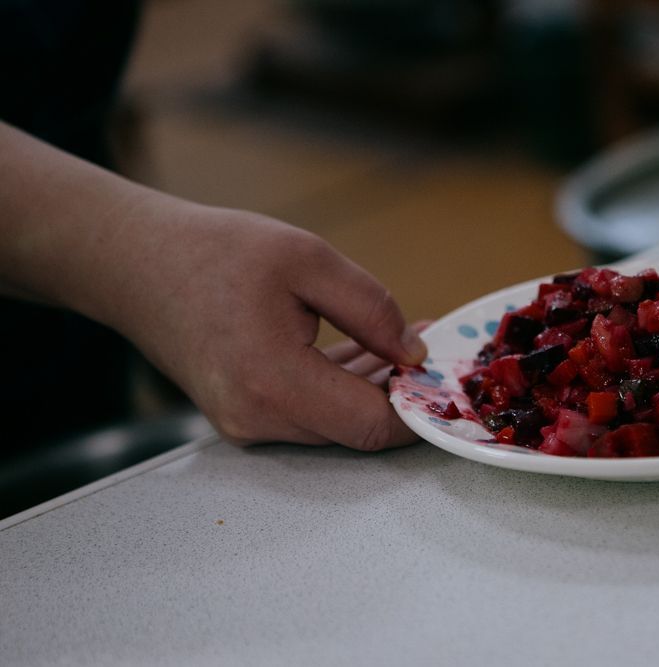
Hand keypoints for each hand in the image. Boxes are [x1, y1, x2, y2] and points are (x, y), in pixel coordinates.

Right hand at [105, 203, 428, 449]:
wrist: (137, 264)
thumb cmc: (214, 253)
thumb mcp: (307, 260)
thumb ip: (371, 309)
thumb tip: (413, 353)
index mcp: (274, 382)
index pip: (370, 424)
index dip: (418, 408)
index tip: (446, 380)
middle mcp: (258, 418)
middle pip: (355, 426)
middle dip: (400, 390)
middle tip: (430, 343)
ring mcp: (246, 422)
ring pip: (334, 419)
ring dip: (373, 385)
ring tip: (406, 338)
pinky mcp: (243, 413)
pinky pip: (309, 409)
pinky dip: (341, 383)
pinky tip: (368, 348)